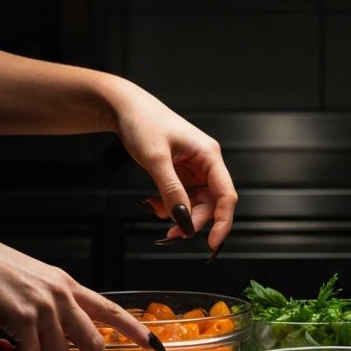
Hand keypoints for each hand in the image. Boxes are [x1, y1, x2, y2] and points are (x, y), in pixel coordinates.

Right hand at [0, 228, 158, 350]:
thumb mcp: (35, 281)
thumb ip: (54, 304)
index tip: (155, 346)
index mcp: (67, 285)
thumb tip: (62, 336)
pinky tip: (1, 347)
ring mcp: (43, 306)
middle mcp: (61, 295)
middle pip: (94, 343)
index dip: (136, 331)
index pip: (112, 310)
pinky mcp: (21, 317)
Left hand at [111, 89, 236, 249]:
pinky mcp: (181, 173)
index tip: (212, 243)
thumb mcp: (156, 160)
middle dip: (193, 220)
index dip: (223, 222)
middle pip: (210, 204)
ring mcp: (194, 169)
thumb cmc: (143, 122)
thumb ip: (172, 192)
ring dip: (179, 215)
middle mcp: (206, 164)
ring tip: (156, 211)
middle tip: (173, 234)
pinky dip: (169, 206)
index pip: (226, 195)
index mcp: (210, 156)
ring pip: (195, 204)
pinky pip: (182, 198)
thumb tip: (184, 221)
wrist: (124, 108)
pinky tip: (154, 203)